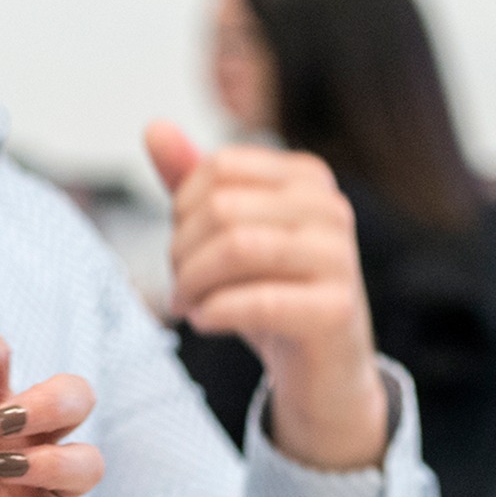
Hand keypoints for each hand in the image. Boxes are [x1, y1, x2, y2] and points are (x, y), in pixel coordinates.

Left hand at [147, 120, 387, 470]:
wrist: (322, 369)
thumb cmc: (271, 292)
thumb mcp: (227, 233)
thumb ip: (191, 180)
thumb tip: (155, 127)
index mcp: (305, 177)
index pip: (219, 168)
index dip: (182, 208)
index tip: (182, 245)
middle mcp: (330, 208)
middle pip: (223, 207)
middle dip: (182, 250)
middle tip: (178, 285)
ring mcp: (340, 258)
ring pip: (237, 247)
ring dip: (193, 282)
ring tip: (187, 304)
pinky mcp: (338, 310)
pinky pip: (259, 300)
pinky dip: (216, 311)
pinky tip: (206, 322)